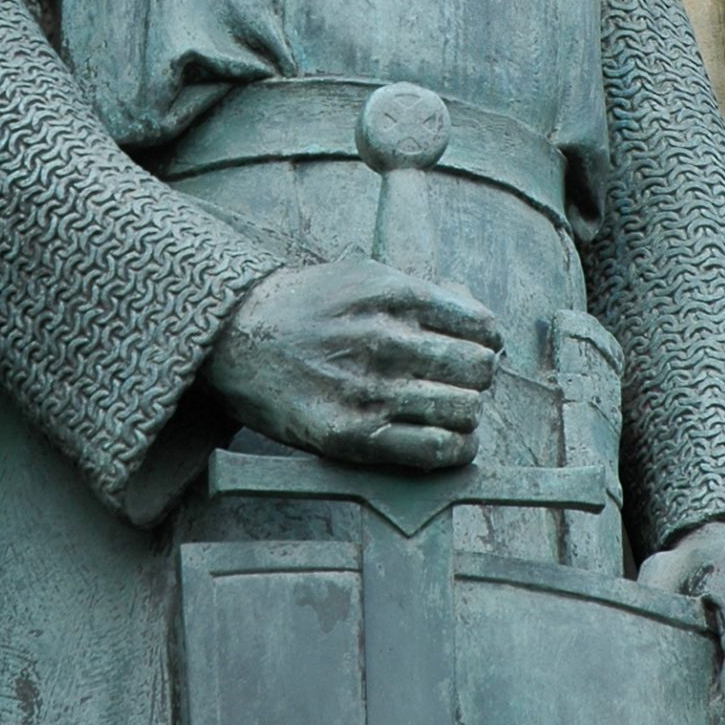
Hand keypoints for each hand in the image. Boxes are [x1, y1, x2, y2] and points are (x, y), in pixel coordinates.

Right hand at [203, 259, 501, 470]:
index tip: (475, 350)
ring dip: (466, 413)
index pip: (482, 329)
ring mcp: (367, 390)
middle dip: (477, 378)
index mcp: (393, 295)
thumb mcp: (366, 275)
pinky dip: (455, 448)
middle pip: (478, 371)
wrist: (237, 336)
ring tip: (449, 409)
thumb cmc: (309, 305)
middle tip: (459, 381)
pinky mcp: (351, 434)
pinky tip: (449, 439)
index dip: (487, 343)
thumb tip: (482, 321)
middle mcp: (384, 340)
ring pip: (465, 411)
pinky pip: (435, 449)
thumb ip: (427, 292)